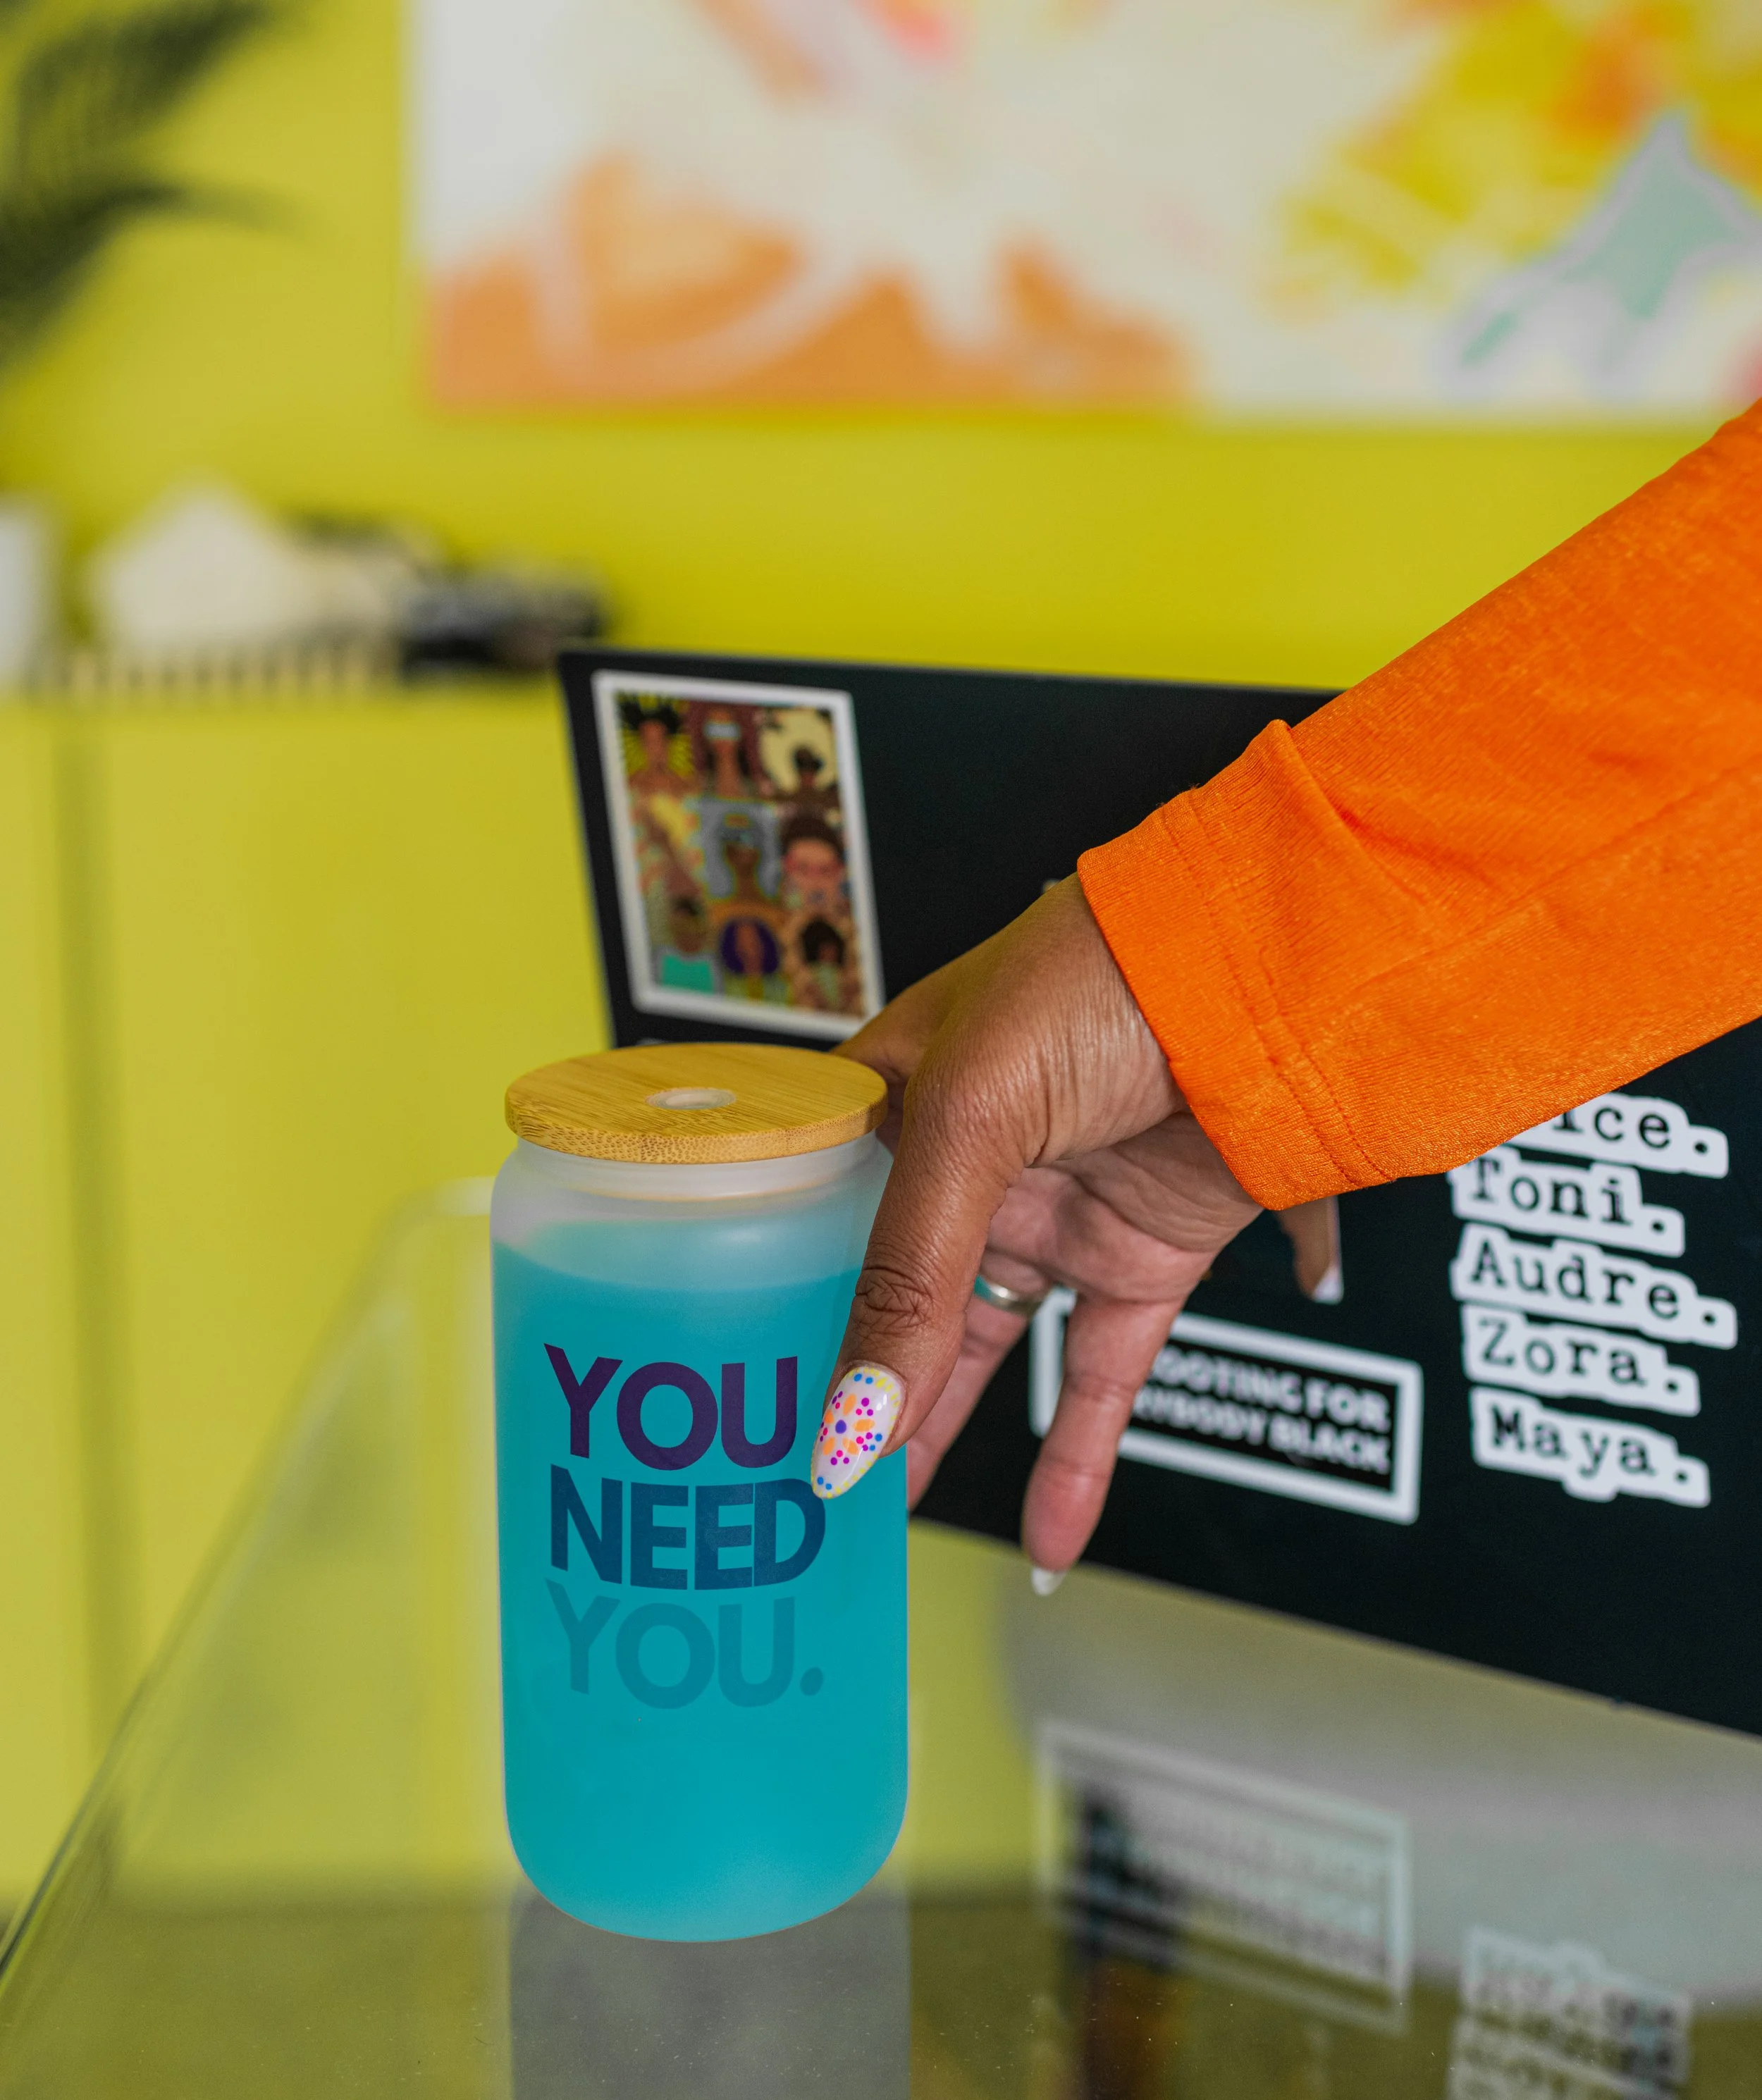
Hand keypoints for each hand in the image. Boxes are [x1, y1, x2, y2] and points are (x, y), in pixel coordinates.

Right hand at [822, 878, 1260, 1573]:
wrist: (1276, 969)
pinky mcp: (1140, 1259)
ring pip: (981, 1352)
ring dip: (938, 1437)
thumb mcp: (970, 1112)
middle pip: (891, 1299)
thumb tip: (853, 1415)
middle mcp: (967, 1162)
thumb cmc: (1104, 972)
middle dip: (845, 1388)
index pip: (815, 1220)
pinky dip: (1079, 1460)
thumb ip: (911, 1270)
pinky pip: (1101, 1377)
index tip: (734, 1395)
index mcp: (895, 1097)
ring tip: (880, 1526)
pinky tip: (1051, 1538)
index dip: (770, 1302)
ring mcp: (1054, 1214)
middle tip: (794, 1480)